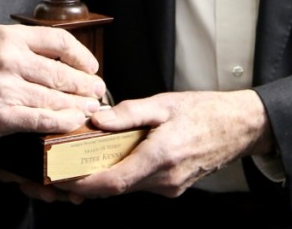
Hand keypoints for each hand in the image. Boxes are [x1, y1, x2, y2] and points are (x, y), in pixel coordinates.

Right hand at [0, 24, 106, 137]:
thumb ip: (19, 47)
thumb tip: (56, 59)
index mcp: (8, 36)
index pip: (58, 40)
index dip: (80, 54)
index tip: (90, 65)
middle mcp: (10, 59)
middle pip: (61, 71)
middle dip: (85, 84)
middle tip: (98, 90)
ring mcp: (6, 88)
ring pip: (55, 97)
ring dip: (79, 105)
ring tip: (91, 108)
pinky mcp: (0, 116)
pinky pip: (40, 120)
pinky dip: (61, 122)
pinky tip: (73, 122)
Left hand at [50, 89, 273, 198]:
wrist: (239, 128)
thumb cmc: (204, 112)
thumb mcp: (164, 103)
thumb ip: (128, 112)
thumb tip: (97, 118)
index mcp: (160, 157)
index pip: (114, 181)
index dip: (84, 183)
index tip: (60, 180)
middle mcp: (164, 180)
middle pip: (115, 188)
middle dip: (82, 185)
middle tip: (52, 177)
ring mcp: (169, 187)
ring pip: (125, 187)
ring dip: (99, 180)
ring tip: (71, 168)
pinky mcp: (171, 186)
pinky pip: (138, 183)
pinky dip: (118, 175)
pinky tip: (105, 162)